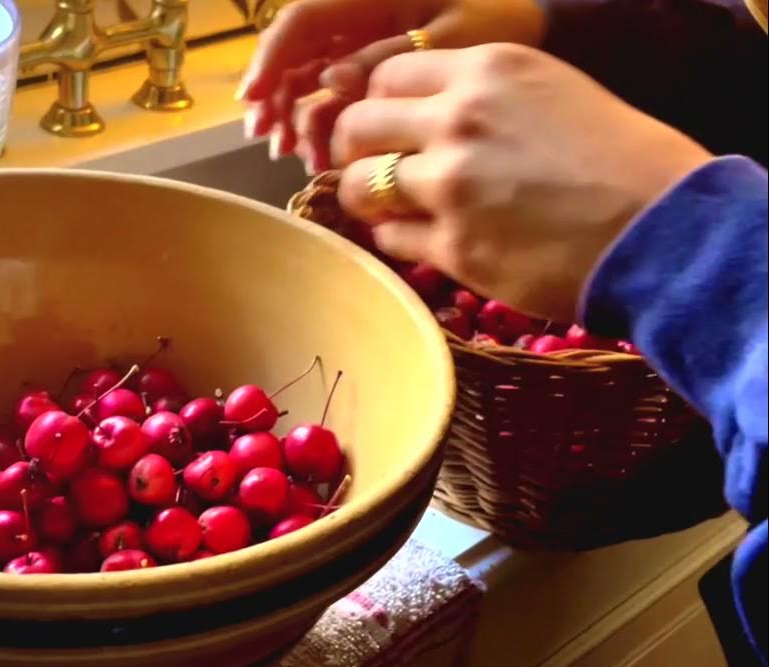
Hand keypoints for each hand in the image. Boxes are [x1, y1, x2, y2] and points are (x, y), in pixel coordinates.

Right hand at [236, 0, 544, 171]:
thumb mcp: (454, 40)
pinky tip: (318, 149)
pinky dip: (324, 117)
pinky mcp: (377, 61)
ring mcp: (366, 36)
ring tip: (295, 154)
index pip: (304, 19)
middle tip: (270, 140)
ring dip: (297, 111)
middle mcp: (362, 12)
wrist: (546, 21)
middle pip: (298, 50)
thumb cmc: (506, 19)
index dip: (273, 58)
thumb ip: (390, 59)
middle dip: (278, 94)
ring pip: (311, 71)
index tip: (255, 99)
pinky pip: (336, 87)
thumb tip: (331, 81)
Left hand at [333, 44, 712, 320]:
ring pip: (359, 186)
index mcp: (486, 71)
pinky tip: (423, 238)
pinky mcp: (453, 247)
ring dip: (364, 199)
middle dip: (350, 151)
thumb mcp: (547, 91)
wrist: (663, 227)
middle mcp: (459, 120)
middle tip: (366, 169)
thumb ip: (477, 95)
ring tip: (389, 208)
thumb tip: (412, 114)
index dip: (374, 105)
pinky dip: (396, 239)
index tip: (380, 127)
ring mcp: (451, 185)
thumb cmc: (617, 158)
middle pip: (357, 127)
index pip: (386, 76)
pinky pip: (389, 238)